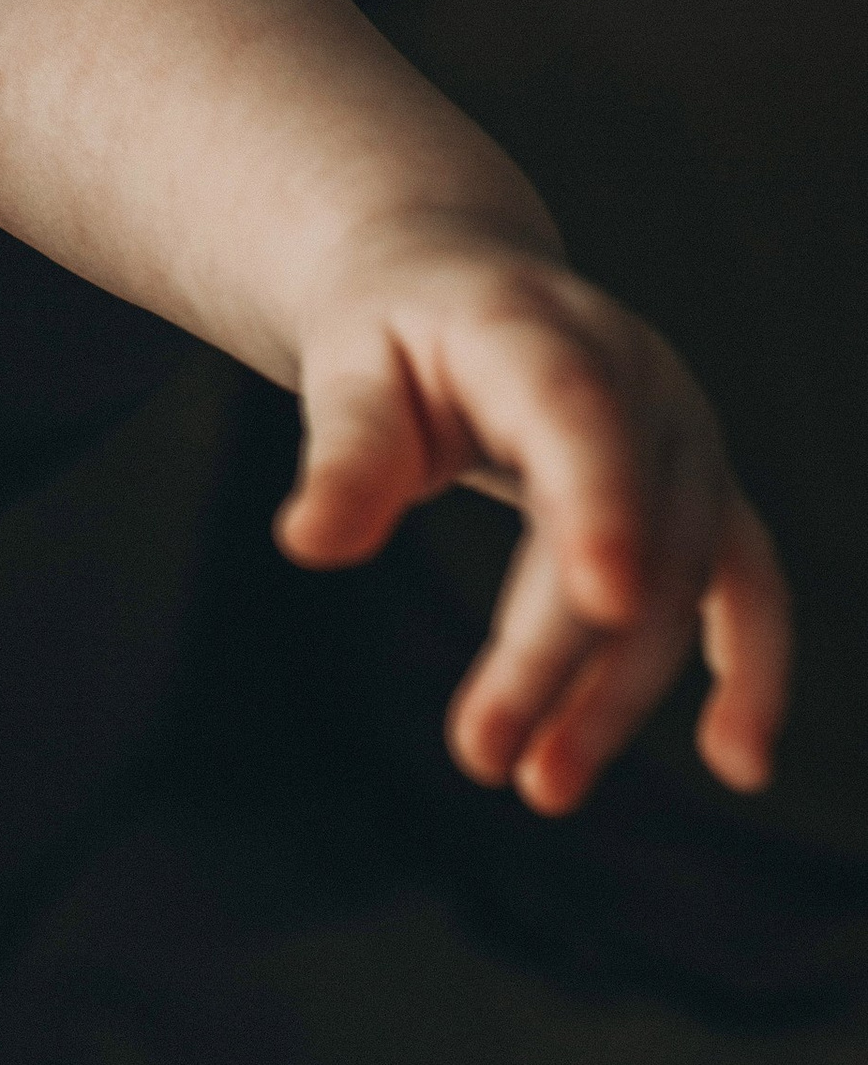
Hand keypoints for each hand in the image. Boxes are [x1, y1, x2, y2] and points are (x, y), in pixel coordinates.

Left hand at [274, 227, 790, 813]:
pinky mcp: (701, 486)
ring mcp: (682, 432)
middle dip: (560, 655)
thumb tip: (311, 546)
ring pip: (681, 577)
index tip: (605, 600)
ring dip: (619, 691)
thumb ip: (344, 455)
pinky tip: (734, 759)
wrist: (452, 280)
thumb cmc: (390, 333)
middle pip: (624, 530)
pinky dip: (753, 664)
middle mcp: (637, 376)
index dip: (600, 506)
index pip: (578, 419)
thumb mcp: (347, 372)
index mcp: (537, 331)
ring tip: (543, 784)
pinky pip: (746, 579)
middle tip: (480, 757)